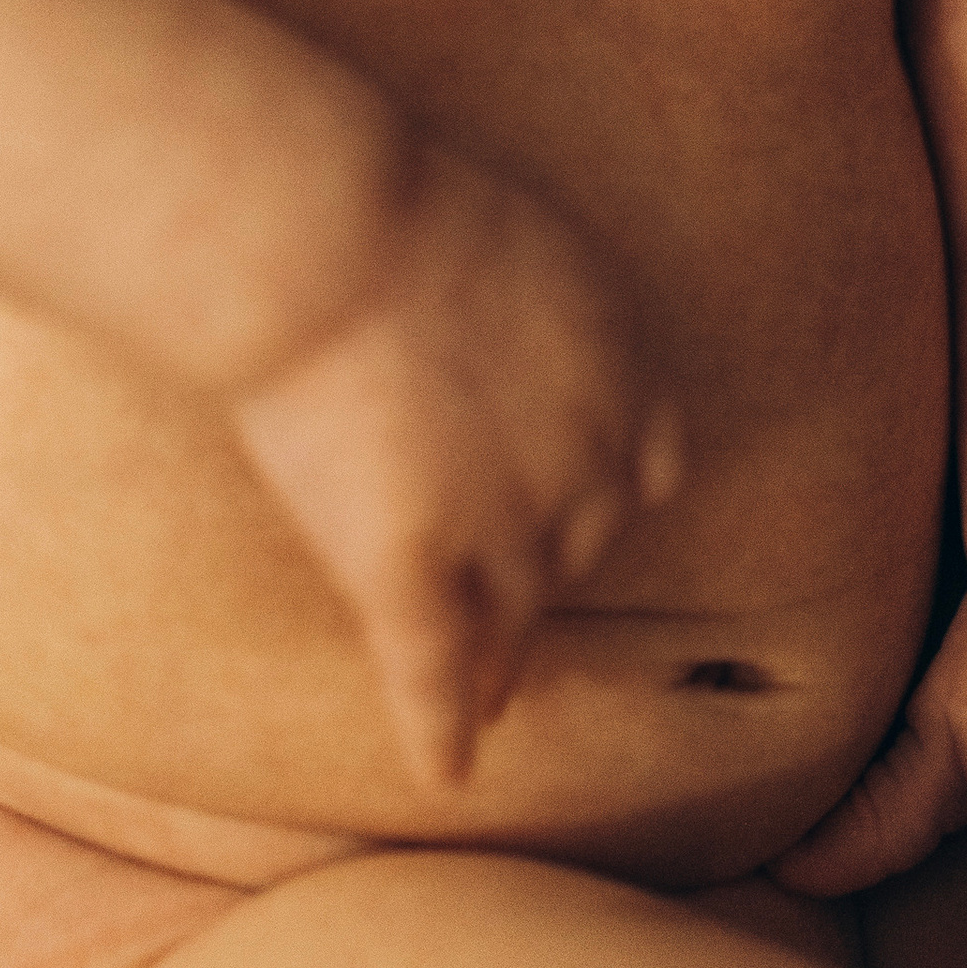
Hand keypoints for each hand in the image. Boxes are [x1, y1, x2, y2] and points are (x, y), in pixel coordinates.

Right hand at [230, 147, 680, 795]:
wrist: (319, 229)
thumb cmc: (388, 198)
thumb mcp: (505, 234)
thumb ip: (523, 309)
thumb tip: (503, 338)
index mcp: (624, 363)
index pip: (646, 464)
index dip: (603, 491)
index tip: (579, 514)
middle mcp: (588, 457)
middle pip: (577, 543)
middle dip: (541, 568)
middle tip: (514, 613)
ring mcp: (504, 524)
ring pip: (509, 617)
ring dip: (499, 660)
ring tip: (488, 695)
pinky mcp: (413, 570)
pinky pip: (431, 669)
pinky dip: (439, 724)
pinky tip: (443, 769)